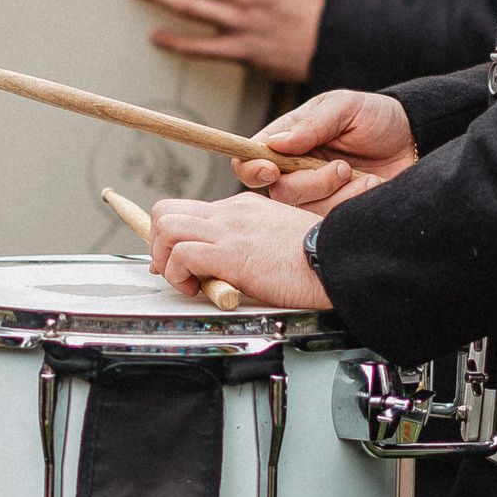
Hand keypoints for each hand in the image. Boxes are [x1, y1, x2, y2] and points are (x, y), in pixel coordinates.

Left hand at [146, 191, 330, 309]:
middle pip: (167, 211)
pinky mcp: (230, 253)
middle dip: (158, 245)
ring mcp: (229, 230)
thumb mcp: (279, 242)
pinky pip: (181, 256)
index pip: (190, 211)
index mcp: (244, 208)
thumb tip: (227, 267)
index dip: (172, 238)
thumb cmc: (318, 259)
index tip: (173, 261)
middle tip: (172, 271)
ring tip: (185, 281)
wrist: (339, 259)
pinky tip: (198, 289)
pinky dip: (178, 276)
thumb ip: (251, 246)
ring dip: (165, 259)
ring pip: (165, 226)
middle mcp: (231, 213)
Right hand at [236, 89, 415, 212]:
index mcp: (288, 141)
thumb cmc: (379, 118)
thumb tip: (276, 144)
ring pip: (304, 211)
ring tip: (365, 177)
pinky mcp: (336, 215)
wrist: (417, 142)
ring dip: (338, 193)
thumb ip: (312, 123)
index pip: (249, 159)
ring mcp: (316, 196)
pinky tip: (372, 187)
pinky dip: (352, 203)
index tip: (271, 169)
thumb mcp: (346, 107)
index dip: (251, 168)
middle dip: (312, 183)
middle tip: (343, 167)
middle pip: (278, 192)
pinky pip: (329, 221)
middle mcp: (296, 171)